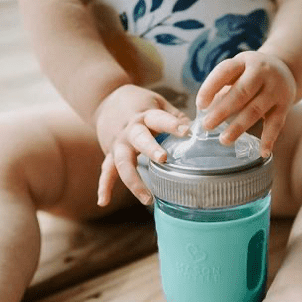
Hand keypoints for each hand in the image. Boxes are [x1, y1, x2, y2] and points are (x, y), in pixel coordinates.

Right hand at [96, 84, 189, 205]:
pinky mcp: (110, 153)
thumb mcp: (157, 102)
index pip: (159, 119)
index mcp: (145, 115)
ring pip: (122, 162)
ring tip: (147, 199)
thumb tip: (199, 130)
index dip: (172, 124)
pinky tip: (104, 202)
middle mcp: (130, 130)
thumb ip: (175, 117)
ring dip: (133, 181)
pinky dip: (104, 187)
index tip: (187, 131)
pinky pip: (107, 172)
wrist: (103, 99)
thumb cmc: (138, 103)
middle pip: (139, 139)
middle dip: (150, 148)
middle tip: (163, 158)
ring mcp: (118, 143)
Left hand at [195, 51, 296, 156]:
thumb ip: (222, 89)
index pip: (224, 72)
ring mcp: (275, 88)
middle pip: (241, 92)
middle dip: (222, 111)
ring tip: (224, 140)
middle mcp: (261, 72)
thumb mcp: (236, 72)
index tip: (200, 105)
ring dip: (239, 127)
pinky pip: (276, 124)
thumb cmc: (250, 75)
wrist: (284, 68)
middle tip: (207, 126)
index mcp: (243, 62)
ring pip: (256, 110)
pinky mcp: (285, 104)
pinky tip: (262, 153)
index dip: (210, 88)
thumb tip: (205, 114)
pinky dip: (269, 139)